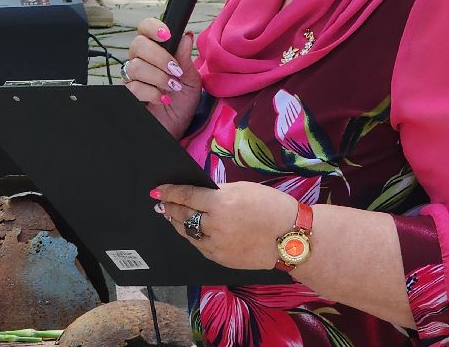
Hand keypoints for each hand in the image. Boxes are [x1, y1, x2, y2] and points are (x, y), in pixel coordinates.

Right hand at [123, 20, 200, 136]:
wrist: (175, 129)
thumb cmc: (182, 104)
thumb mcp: (191, 80)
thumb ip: (186, 59)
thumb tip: (187, 35)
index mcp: (155, 52)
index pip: (144, 29)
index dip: (153, 27)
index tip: (168, 35)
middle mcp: (140, 61)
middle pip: (138, 44)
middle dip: (160, 57)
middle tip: (175, 71)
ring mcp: (131, 78)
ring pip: (136, 66)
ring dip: (159, 78)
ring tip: (172, 88)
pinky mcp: (126, 95)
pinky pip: (133, 87)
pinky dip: (152, 93)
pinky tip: (162, 99)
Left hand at [152, 181, 297, 270]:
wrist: (289, 238)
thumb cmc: (271, 207)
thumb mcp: (244, 189)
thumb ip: (220, 193)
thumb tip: (201, 195)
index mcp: (220, 204)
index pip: (187, 196)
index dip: (171, 192)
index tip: (159, 188)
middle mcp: (214, 226)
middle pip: (183, 215)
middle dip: (170, 207)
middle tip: (161, 201)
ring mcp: (216, 246)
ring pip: (188, 233)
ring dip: (177, 223)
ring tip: (170, 215)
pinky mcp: (220, 260)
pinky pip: (200, 246)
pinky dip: (192, 236)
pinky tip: (190, 230)